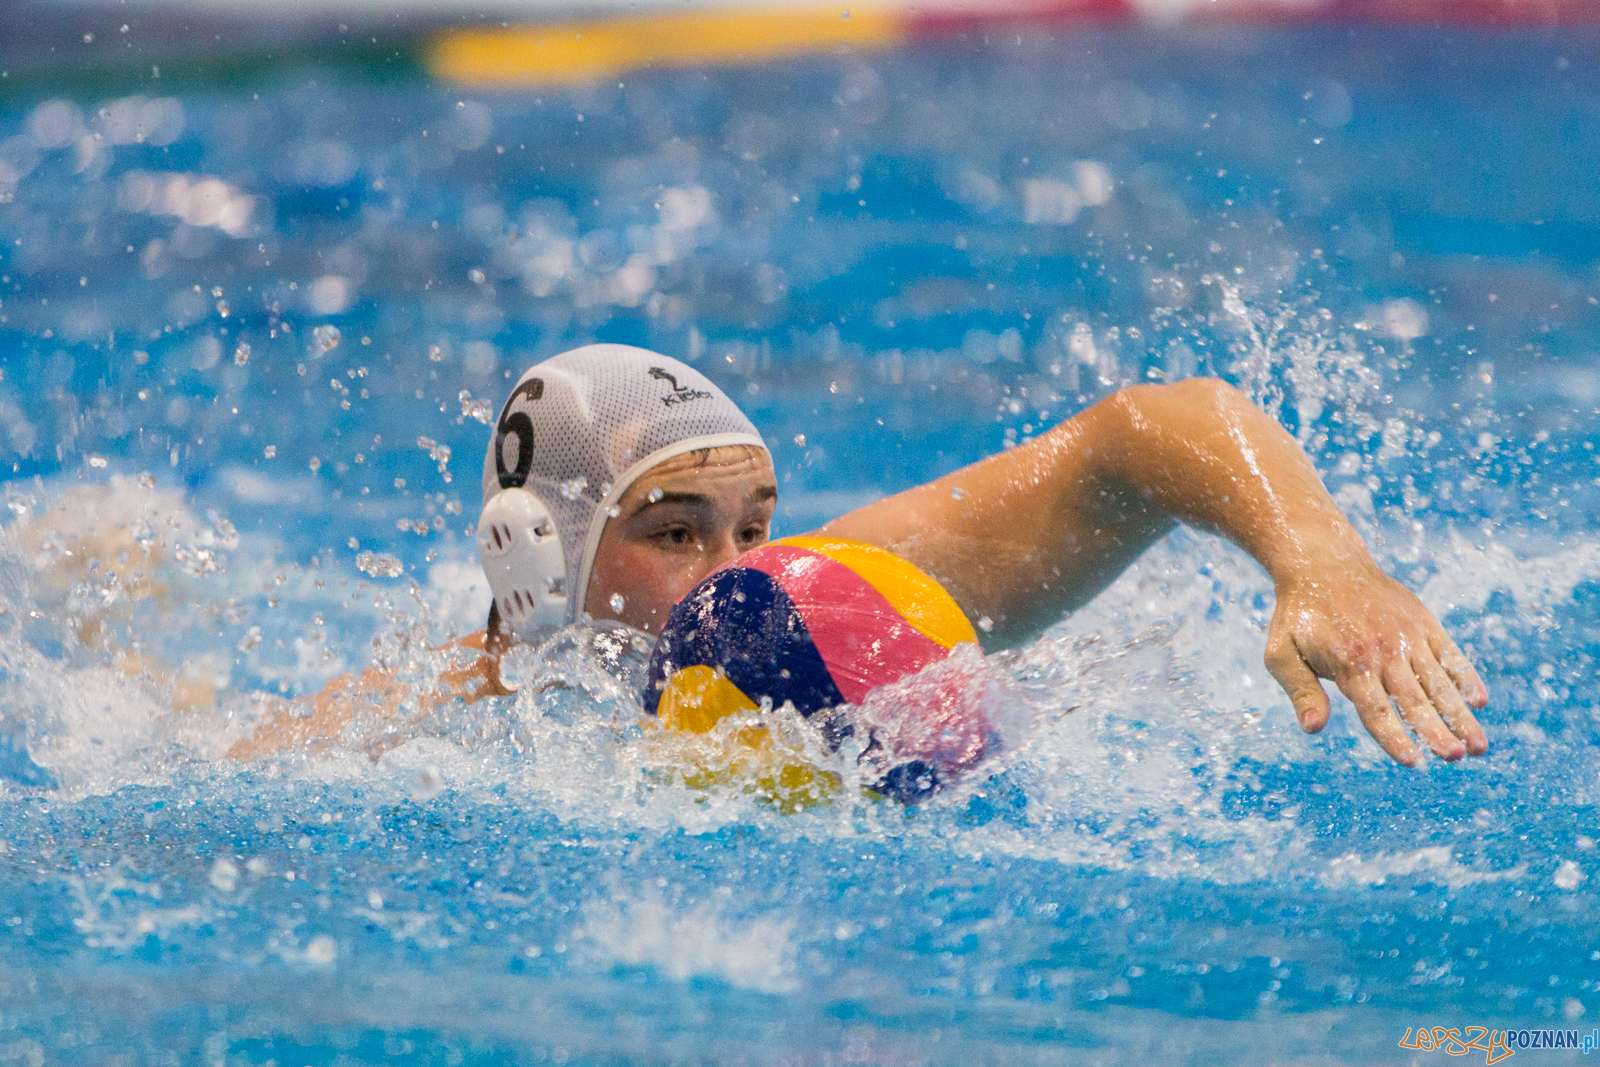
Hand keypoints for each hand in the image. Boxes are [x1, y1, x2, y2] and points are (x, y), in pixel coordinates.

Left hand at [1263, 556, 1488, 765]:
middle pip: (1414, 700)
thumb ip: (1300, 691)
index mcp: (1350, 662)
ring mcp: (1408, 635)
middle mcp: (1384, 650)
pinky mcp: (1423, 622)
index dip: (1394, 738)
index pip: (1375, 710)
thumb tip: (1313, 728)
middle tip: (1457, 757)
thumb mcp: (1282, 653)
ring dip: (1460, 714)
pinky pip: (1449, 654)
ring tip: (1480, 746)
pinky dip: (1465, 676)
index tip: (1413, 763)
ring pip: (1439, 682)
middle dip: (1438, 731)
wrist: (1323, 563)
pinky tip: (1481, 700)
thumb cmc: (1299, 616)